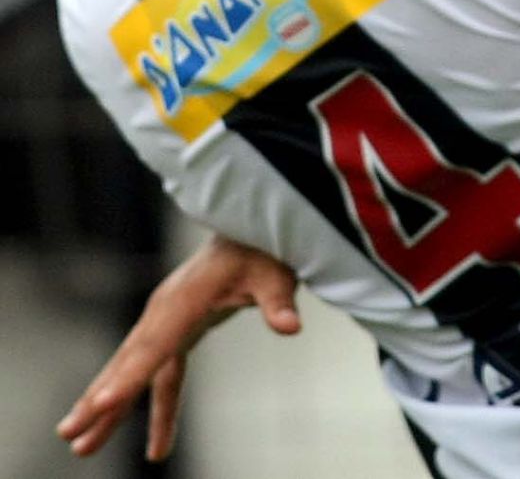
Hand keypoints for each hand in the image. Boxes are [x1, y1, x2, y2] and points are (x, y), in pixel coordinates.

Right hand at [57, 234, 299, 460]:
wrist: (248, 231)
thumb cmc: (262, 252)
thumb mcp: (275, 274)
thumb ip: (278, 302)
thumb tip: (291, 327)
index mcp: (184, 301)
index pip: (154, 347)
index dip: (128, 378)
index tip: (102, 405)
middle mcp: (164, 312)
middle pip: (128, 363)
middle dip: (99, 401)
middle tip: (71, 436)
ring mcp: (164, 321)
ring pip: (131, 371)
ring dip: (107, 407)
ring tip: (81, 446)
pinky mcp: (173, 330)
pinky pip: (157, 374)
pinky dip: (148, 405)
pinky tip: (157, 445)